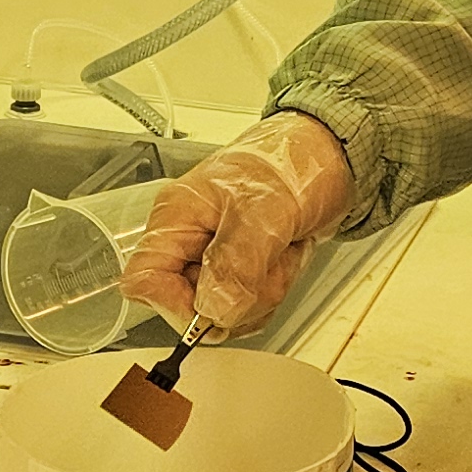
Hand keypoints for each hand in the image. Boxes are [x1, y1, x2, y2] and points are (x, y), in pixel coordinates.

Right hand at [121, 112, 354, 336]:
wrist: (328, 159)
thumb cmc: (292, 164)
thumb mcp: (265, 210)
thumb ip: (236, 261)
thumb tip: (213, 310)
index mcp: (177, 217)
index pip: (143, 281)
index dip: (174, 304)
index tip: (215, 306)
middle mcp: (189, 240)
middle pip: (187, 305)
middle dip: (235, 298)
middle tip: (266, 264)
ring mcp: (215, 257)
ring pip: (222, 312)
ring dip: (261, 294)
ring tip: (279, 252)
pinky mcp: (241, 270)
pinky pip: (248, 306)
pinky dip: (273, 291)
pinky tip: (284, 258)